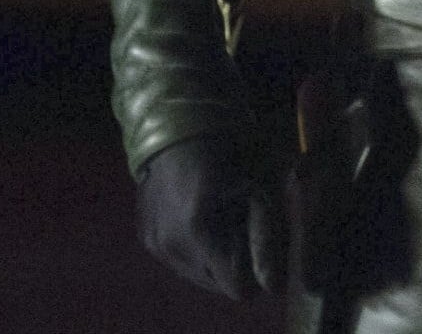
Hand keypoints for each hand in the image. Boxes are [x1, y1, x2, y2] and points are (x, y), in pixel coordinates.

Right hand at [137, 131, 287, 299]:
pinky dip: (197, 250)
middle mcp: (169, 247)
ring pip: (198, 277)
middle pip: (218, 286)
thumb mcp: (257, 192)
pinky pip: (180, 262)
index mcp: (196, 233)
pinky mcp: (147, 240)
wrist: (179, 132)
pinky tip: (203, 219)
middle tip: (244, 230)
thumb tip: (274, 286)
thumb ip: (264, 240)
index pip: (236, 288)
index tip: (262, 249)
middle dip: (236, 265)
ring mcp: (155, 245)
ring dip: (216, 259)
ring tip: (223, 222)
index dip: (256, 273)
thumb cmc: (228, 154)